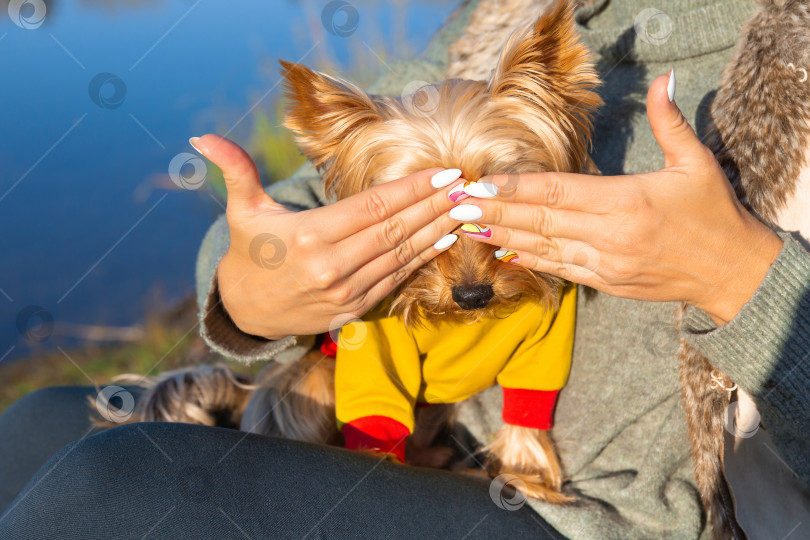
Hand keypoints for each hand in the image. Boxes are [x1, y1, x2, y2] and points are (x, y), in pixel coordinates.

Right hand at [191, 135, 462, 338]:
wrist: (248, 311)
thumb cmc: (251, 251)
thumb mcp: (242, 210)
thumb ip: (234, 170)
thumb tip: (201, 137)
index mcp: (308, 237)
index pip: (372, 207)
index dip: (411, 189)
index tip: (442, 172)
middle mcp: (331, 267)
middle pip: (395, 230)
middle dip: (434, 206)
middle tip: (467, 186)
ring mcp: (345, 292)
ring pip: (402, 256)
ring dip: (437, 231)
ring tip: (465, 209)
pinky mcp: (354, 308)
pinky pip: (395, 280)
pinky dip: (423, 260)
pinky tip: (445, 240)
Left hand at [456, 72, 782, 324]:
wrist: (733, 272)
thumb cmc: (714, 213)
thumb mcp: (697, 163)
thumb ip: (670, 123)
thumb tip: (664, 80)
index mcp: (625, 202)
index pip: (558, 191)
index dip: (516, 187)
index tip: (483, 182)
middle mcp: (609, 235)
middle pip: (540, 220)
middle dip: (496, 211)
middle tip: (458, 205)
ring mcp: (605, 263)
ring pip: (543, 248)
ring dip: (503, 236)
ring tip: (468, 228)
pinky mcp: (606, 282)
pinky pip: (560, 269)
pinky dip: (530, 261)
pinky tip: (504, 253)